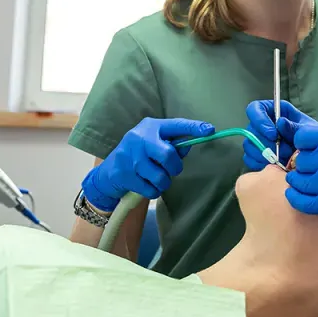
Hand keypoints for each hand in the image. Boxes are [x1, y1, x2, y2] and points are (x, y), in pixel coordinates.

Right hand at [81, 118, 213, 210]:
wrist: (108, 173)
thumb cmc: (138, 156)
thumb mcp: (152, 144)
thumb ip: (171, 144)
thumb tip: (188, 146)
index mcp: (150, 127)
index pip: (175, 125)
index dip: (193, 128)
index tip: (209, 130)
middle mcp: (139, 138)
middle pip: (168, 155)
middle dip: (174, 166)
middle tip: (170, 169)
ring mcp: (130, 157)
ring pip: (161, 176)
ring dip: (163, 182)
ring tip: (155, 178)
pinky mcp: (124, 175)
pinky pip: (151, 189)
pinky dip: (153, 191)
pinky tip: (146, 185)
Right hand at [243, 100, 317, 170]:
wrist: (314, 155)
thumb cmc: (311, 137)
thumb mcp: (307, 129)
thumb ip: (294, 126)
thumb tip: (280, 122)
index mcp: (273, 111)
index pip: (255, 109)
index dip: (260, 120)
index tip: (273, 134)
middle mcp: (262, 124)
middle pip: (251, 130)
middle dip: (267, 144)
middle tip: (285, 152)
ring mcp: (257, 140)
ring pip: (249, 146)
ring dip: (265, 155)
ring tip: (284, 160)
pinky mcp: (256, 155)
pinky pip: (250, 159)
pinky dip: (261, 164)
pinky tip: (276, 166)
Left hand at [284, 123, 317, 246]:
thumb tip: (315, 143)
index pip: (303, 136)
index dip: (304, 145)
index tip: (310, 152)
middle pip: (300, 159)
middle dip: (305, 165)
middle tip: (315, 171)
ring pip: (298, 179)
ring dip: (301, 182)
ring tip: (311, 184)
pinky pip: (301, 201)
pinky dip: (297, 199)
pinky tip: (301, 196)